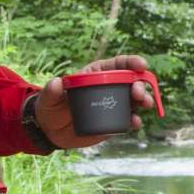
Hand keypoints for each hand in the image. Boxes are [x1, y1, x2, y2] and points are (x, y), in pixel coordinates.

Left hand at [35, 54, 161, 149]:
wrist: (52, 130)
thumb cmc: (51, 107)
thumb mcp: (49, 98)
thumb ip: (51, 90)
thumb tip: (57, 82)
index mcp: (97, 74)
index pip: (118, 64)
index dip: (132, 62)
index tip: (142, 65)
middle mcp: (109, 87)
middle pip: (131, 82)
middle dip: (140, 84)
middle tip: (138, 93)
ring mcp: (114, 104)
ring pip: (135, 100)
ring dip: (144, 100)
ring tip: (144, 104)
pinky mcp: (114, 121)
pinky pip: (129, 120)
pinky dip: (135, 121)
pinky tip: (135, 123)